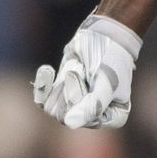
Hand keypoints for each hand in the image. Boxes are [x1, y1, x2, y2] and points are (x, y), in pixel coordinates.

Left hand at [33, 14, 141, 128]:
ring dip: (63, 83)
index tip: (92, 79)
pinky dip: (43, 84)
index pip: (90, 121)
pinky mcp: (60, 94)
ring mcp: (75, 106)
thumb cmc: (112, 58)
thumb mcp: (107, 80)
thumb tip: (71, 122)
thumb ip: (93, 104)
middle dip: (72, 89)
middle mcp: (93, 114)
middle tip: (84, 70)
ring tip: (77, 66)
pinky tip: (47, 70)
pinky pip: (42, 100)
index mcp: (114, 115)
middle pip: (68, 116)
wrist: (103, 34)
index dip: (85, 101)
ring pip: (54, 109)